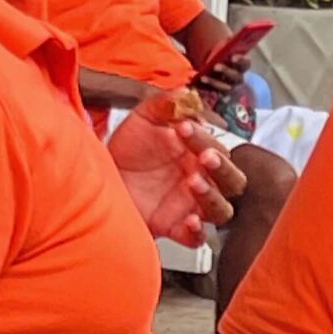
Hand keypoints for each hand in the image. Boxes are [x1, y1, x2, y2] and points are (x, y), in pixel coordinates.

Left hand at [108, 105, 244, 240]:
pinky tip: (191, 222)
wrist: (100, 174)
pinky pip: (196, 238)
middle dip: (222, 168)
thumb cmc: (129, 149)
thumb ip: (164, 105)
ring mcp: (190, 206)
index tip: (183, 127)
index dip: (204, 137)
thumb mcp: (144, 118)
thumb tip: (185, 94)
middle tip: (204, 156)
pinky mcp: (174, 228)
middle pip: (232, 181)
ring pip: (222, 209)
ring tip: (194, 183)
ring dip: (212, 196)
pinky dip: (197, 233)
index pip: (218, 147)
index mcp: (200, 154)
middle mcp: (202, 179)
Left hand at [191, 36, 255, 103]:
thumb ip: (228, 45)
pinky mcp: (221, 94)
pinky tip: (198, 83)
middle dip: (226, 71)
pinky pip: (215, 93)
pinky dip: (207, 88)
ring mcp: (231, 87)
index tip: (232, 57)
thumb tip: (228, 39)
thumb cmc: (221, 56)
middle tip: (215, 66)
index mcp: (242, 65)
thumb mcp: (225, 49)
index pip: (246, 63)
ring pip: (226, 88)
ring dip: (214, 82)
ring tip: (203, 77)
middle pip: (236, 77)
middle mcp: (238, 78)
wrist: (216, 69)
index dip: (241, 60)